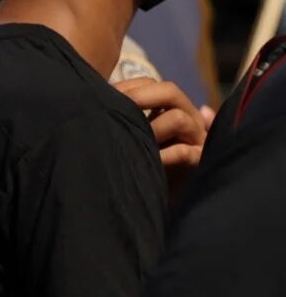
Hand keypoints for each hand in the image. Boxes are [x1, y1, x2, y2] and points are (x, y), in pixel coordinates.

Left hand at [115, 78, 205, 199]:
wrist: (145, 211)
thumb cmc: (131, 173)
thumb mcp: (124, 141)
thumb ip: (117, 120)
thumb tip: (98, 94)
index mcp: (165, 111)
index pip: (152, 85)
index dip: (129, 87)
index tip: (103, 96)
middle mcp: (184, 121)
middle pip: (171, 91)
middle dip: (140, 96)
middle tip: (116, 107)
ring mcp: (195, 142)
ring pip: (178, 118)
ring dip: (151, 127)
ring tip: (132, 142)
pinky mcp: (198, 165)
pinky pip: (185, 152)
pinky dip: (163, 155)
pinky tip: (147, 161)